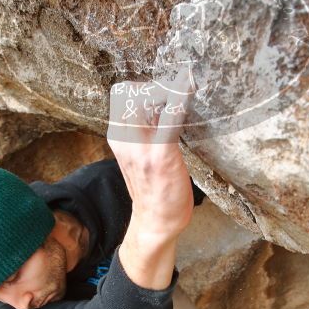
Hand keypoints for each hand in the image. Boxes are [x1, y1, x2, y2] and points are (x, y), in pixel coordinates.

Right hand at [107, 66, 194, 236]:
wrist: (156, 223)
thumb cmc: (155, 189)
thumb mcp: (141, 155)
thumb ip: (146, 131)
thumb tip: (162, 105)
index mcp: (118, 138)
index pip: (120, 95)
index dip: (142, 87)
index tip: (165, 94)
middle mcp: (124, 140)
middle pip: (126, 90)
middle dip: (152, 85)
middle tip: (175, 96)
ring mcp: (141, 147)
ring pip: (144, 98)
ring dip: (168, 89)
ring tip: (185, 95)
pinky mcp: (161, 155)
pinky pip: (170, 116)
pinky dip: (180, 97)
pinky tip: (190, 87)